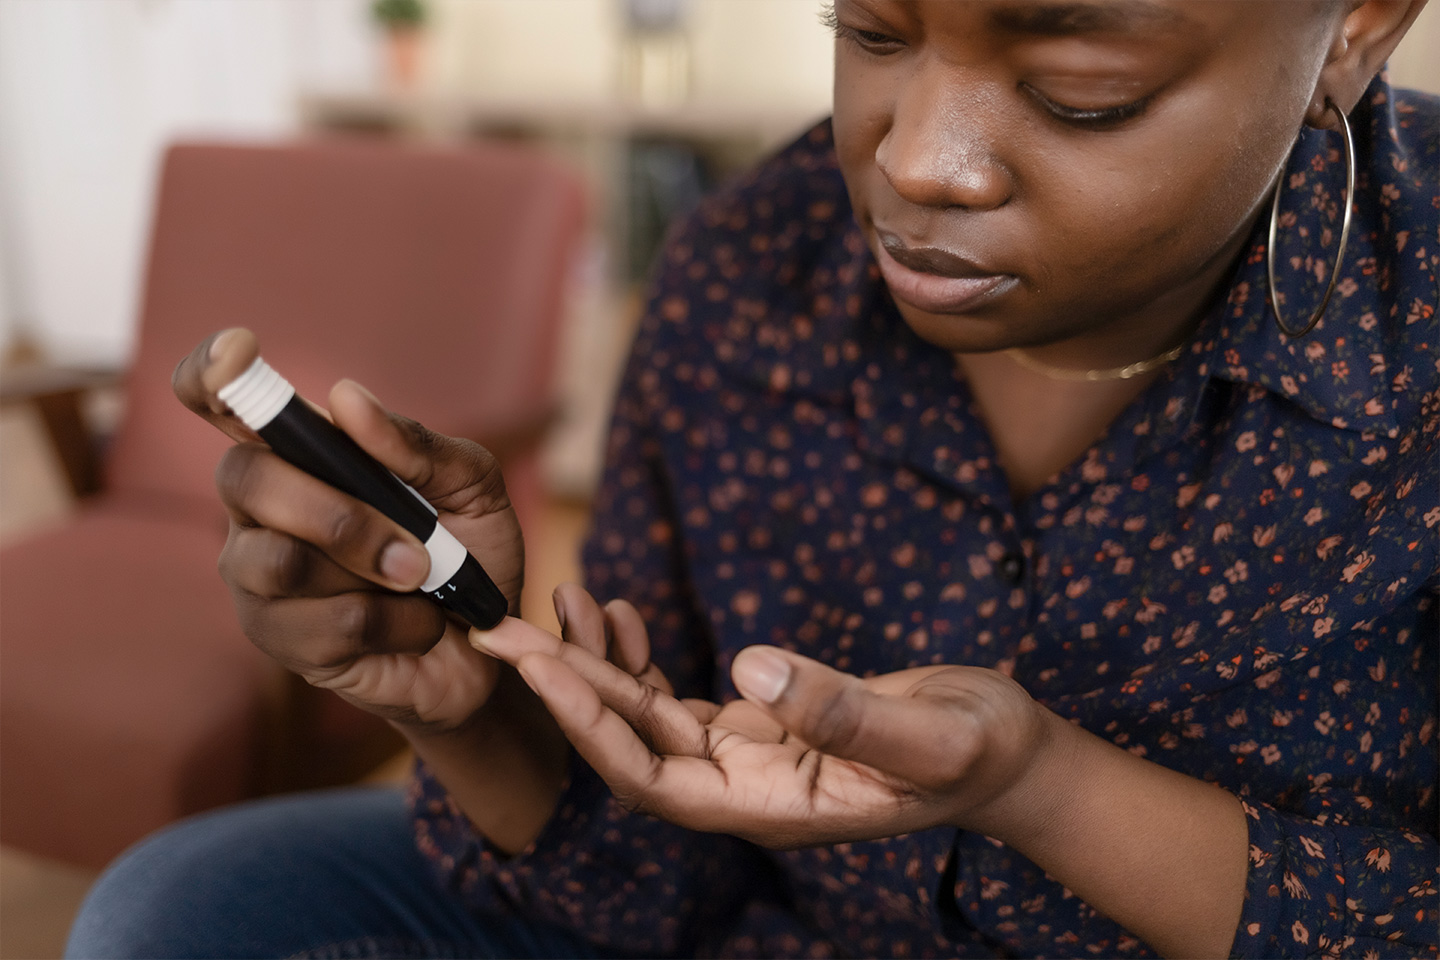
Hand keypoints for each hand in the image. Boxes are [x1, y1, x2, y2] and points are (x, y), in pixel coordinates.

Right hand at [174, 328, 524, 729]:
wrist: (492, 646)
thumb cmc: (471, 555)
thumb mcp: (473, 489)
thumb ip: (419, 445)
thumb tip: (347, 399)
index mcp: (302, 455)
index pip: (221, 401)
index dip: (212, 373)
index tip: (238, 355)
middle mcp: (262, 509)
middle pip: (244, 479)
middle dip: (334, 512)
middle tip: (416, 547)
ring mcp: (259, 577)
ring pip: (276, 561)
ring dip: (370, 570)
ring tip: (424, 580)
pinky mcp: (280, 641)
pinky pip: (321, 624)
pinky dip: (394, 623)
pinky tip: (418, 626)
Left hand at [472, 585, 1059, 848]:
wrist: (1007, 754)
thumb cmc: (979, 751)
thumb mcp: (931, 736)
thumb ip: (847, 713)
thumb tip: (754, 666)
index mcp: (770, 806)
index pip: (650, 778)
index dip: (590, 727)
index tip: (539, 668)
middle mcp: (743, 789)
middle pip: (628, 744)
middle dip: (564, 687)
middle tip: (498, 628)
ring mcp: (746, 757)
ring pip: (645, 717)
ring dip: (595, 665)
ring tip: (553, 604)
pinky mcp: (759, 724)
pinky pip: (678, 696)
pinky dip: (642, 657)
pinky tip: (617, 615)